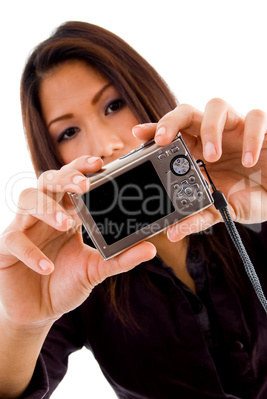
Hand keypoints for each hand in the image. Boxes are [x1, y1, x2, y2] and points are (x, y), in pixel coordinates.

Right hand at [0, 155, 155, 328]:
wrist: (40, 311)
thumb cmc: (65, 283)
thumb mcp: (95, 269)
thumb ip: (120, 258)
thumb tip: (151, 248)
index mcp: (66, 213)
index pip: (71, 182)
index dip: (81, 169)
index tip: (99, 163)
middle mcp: (44, 215)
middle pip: (48, 180)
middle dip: (66, 177)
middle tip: (84, 185)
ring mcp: (24, 228)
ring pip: (27, 199)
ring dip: (48, 208)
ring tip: (67, 223)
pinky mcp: (6, 249)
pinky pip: (14, 240)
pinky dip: (31, 252)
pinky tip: (48, 267)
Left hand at [133, 98, 266, 240]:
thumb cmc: (249, 196)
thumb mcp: (222, 210)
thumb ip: (198, 218)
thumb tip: (173, 233)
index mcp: (198, 153)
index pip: (173, 134)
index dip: (155, 129)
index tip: (138, 133)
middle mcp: (213, 136)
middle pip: (186, 112)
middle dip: (171, 121)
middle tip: (163, 139)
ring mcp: (236, 129)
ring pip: (217, 106)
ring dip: (210, 130)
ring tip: (212, 157)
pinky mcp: (262, 128)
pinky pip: (256, 117)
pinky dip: (251, 136)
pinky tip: (249, 160)